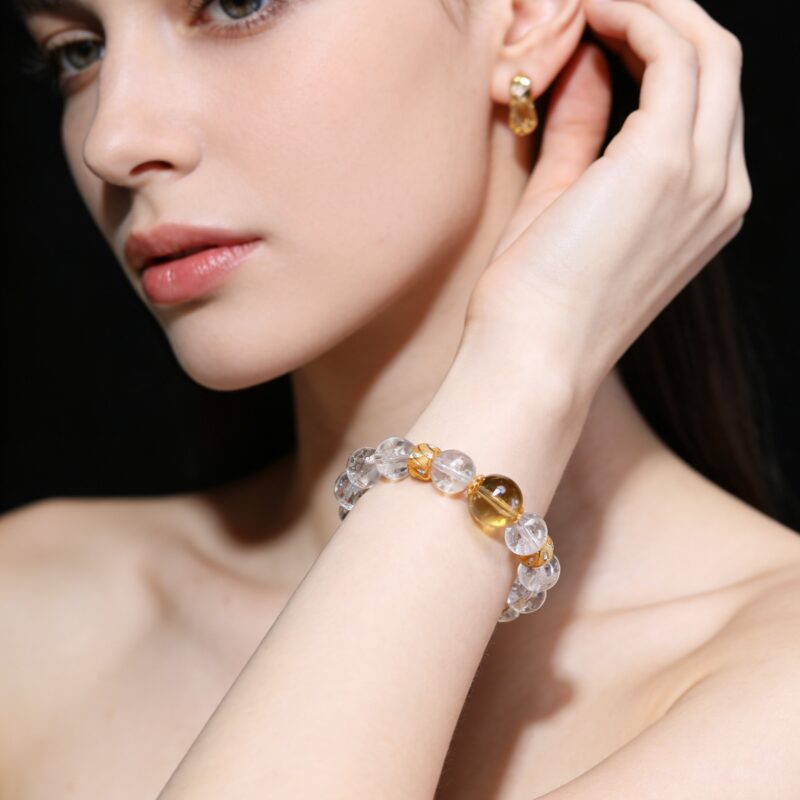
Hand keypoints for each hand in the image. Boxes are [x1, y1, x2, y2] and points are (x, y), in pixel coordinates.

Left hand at [462, 0, 750, 403]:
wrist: (532, 359)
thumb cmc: (536, 300)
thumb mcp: (564, 202)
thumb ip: (584, 132)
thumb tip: (588, 65)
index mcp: (704, 207)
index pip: (703, 101)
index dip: (658, 46)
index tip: (604, 20)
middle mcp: (722, 188)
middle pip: (719, 63)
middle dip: (664, 11)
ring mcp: (703, 175)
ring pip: (707, 48)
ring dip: (649, 5)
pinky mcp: (665, 164)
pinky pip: (670, 55)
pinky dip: (634, 17)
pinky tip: (589, 10)